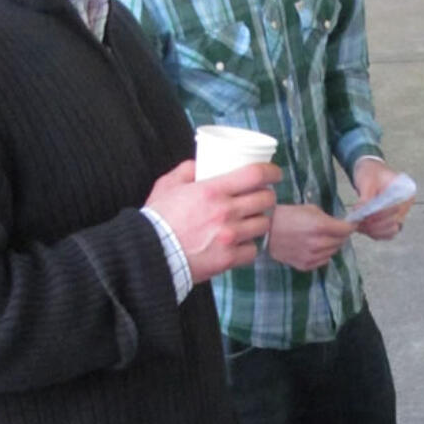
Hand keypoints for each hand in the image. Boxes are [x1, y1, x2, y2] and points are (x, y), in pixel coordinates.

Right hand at [145, 159, 278, 283]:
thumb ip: (185, 171)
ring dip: (259, 220)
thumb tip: (200, 165)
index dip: (271, 172)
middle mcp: (226, 212)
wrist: (149, 255)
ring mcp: (230, 236)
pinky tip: (241, 243)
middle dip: (267, 196)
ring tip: (252, 220)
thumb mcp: (166, 186)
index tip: (274, 173)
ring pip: (263, 224)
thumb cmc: (157, 220)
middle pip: (266, 199)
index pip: (255, 175)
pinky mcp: (228, 259)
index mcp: (213, 190)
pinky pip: (252, 250)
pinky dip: (249, 246)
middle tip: (262, 197)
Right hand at [265, 203, 353, 270]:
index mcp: (320, 226)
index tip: (351, 223)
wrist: (265, 231)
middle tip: (335, 230)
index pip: (346, 229)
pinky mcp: (305, 265)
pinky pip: (323, 261)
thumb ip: (327, 218)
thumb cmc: (286, 215)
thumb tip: (340, 225)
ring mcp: (312, 256)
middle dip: (341, 235)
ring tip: (323, 238)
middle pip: (341, 241)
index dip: (351, 225)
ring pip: (333, 252)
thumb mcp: (309, 209)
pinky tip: (315, 247)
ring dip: (332, 245)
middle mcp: (318, 243)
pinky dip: (323, 254)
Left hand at [352, 159, 412, 239]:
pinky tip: (363, 229)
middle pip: (394, 223)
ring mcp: (399, 214)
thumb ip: (366, 197)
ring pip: (390, 231)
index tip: (364, 216)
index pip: (395, 210)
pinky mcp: (391, 220)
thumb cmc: (371, 172)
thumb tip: (360, 212)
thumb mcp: (368, 181)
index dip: (379, 216)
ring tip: (359, 226)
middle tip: (359, 223)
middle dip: (375, 225)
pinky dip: (375, 233)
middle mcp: (406, 205)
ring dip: (374, 232)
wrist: (370, 171)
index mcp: (406, 192)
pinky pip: (386, 233)